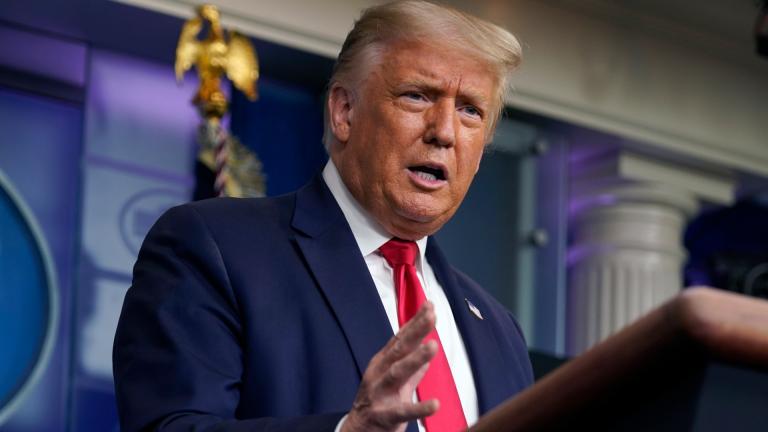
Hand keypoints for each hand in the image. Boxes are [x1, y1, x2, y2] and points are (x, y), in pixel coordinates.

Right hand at [342, 302, 438, 431]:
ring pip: (397, 373)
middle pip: (399, 349)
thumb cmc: (378, 403)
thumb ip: (413, 364)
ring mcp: (380, 394)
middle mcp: (379, 373)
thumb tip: (428, 343)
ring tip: (433, 347)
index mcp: (383, 362)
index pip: (400, 337)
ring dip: (415, 359)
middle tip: (431, 317)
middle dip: (415, 331)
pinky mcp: (384, 415)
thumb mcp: (395, 380)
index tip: (429, 305)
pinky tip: (435, 405)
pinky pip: (403, 411)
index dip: (415, 321)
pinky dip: (419, 408)